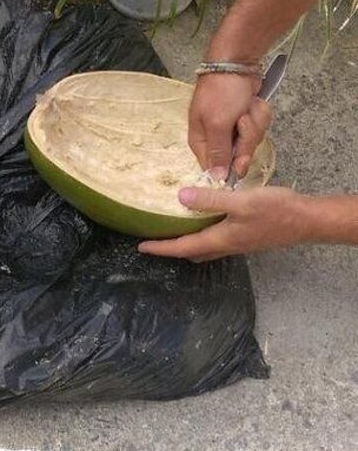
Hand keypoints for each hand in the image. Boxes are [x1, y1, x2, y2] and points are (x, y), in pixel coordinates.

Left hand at [138, 186, 311, 261]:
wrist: (308, 220)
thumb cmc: (276, 211)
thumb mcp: (241, 201)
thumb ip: (210, 200)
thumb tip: (180, 197)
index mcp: (220, 239)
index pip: (183, 247)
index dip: (161, 248)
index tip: (142, 247)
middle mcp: (226, 246)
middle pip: (191, 252)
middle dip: (172, 248)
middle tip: (155, 239)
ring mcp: (237, 243)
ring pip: (205, 248)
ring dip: (188, 242)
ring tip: (174, 230)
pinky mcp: (246, 237)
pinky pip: (217, 240)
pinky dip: (203, 234)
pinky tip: (205, 220)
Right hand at [189, 73, 271, 179]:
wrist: (237, 63)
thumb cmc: (221, 91)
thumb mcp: (217, 124)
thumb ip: (218, 153)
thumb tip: (216, 178)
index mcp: (201, 142)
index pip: (214, 168)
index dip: (231, 166)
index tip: (241, 161)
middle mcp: (216, 138)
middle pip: (238, 156)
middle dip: (246, 137)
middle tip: (243, 120)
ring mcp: (233, 129)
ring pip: (252, 141)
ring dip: (254, 123)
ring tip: (246, 106)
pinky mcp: (246, 119)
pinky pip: (259, 127)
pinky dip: (259, 114)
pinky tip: (252, 102)